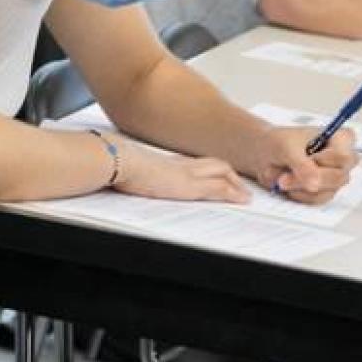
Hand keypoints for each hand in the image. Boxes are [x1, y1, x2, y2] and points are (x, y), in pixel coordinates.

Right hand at [114, 139, 249, 204]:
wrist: (116, 161)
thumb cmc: (116, 166)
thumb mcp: (129, 172)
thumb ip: (135, 175)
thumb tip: (125, 181)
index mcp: (167, 162)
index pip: (196, 164)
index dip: (211, 170)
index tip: (218, 178)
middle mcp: (180, 164)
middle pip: (215, 164)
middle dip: (230, 175)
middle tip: (241, 187)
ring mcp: (187, 173)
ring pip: (222, 172)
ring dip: (237, 183)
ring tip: (245, 196)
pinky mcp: (189, 185)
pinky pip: (219, 187)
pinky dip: (233, 193)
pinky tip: (242, 200)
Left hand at [251, 126, 356, 205]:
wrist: (264, 154)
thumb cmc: (279, 143)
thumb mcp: (287, 148)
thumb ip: (302, 165)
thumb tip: (314, 183)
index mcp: (341, 139)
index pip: (344, 157)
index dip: (325, 161)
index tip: (307, 158)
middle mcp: (343, 159)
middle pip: (338, 177)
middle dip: (307, 179)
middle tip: (283, 178)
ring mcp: (335, 177)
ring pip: (327, 192)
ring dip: (299, 187)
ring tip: (281, 178)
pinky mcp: (325, 191)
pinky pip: (317, 200)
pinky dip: (298, 194)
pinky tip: (288, 185)